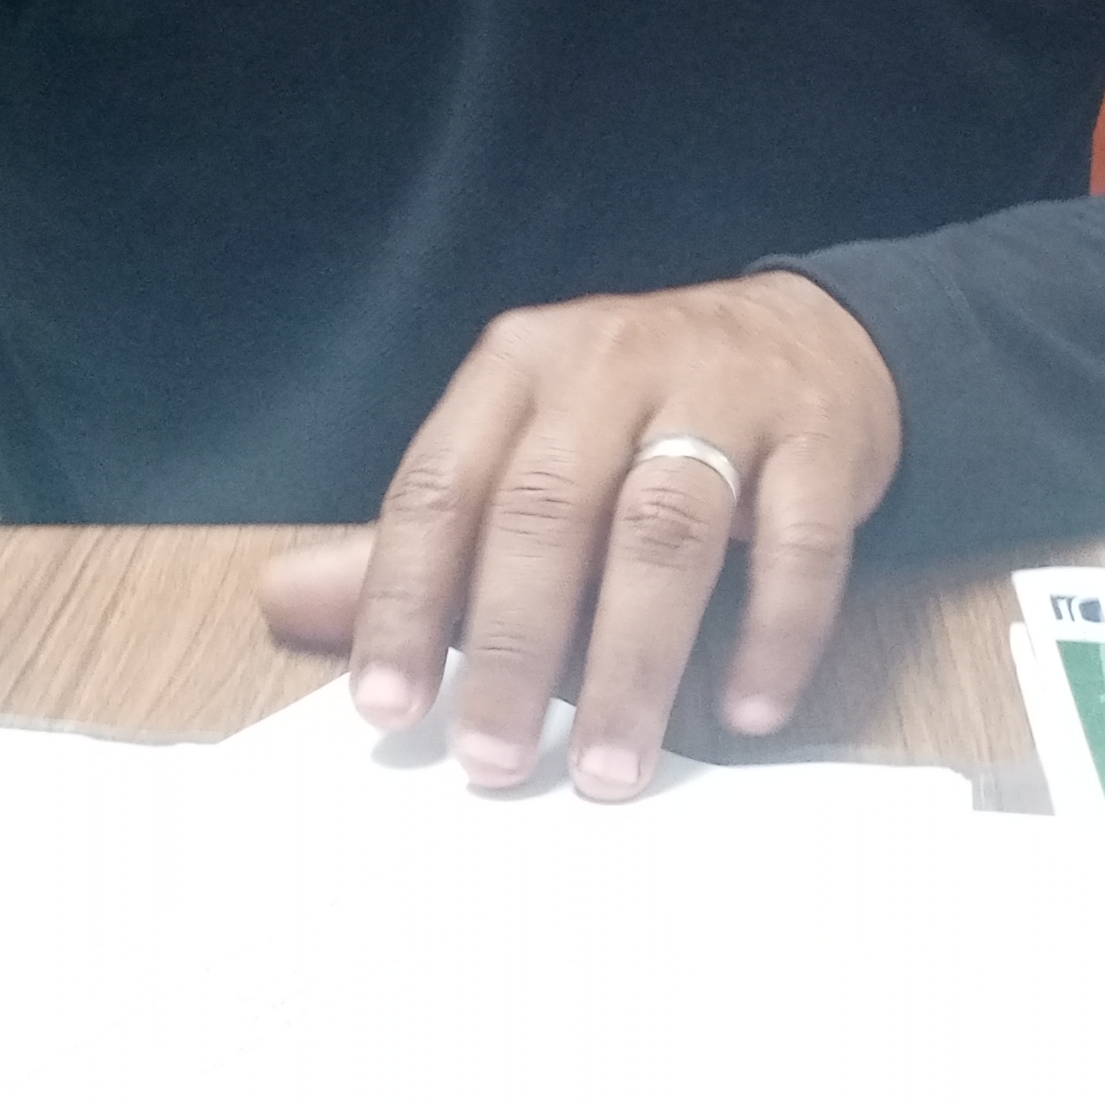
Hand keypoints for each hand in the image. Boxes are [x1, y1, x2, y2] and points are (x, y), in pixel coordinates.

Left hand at [257, 273, 900, 801]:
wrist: (813, 337)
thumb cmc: (640, 414)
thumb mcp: (523, 448)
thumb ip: (423, 537)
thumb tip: (282, 603)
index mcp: (518, 369)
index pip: (440, 485)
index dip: (403, 598)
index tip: (386, 709)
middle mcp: (611, 365)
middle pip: (547, 509)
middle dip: (514, 645)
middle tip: (495, 759)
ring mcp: (724, 393)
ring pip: (666, 528)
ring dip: (635, 660)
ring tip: (613, 767)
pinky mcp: (822, 436)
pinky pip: (797, 540)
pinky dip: (773, 632)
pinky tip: (747, 712)